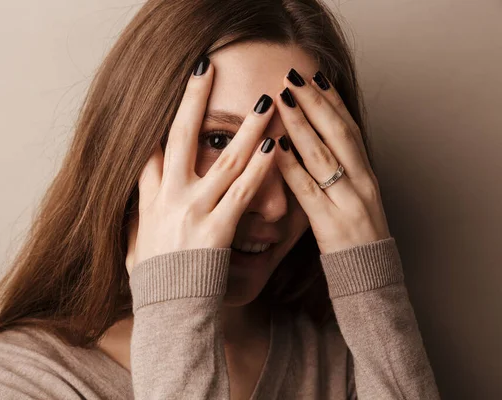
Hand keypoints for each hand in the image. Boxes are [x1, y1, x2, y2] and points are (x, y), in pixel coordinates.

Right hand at [124, 57, 277, 274]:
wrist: (168, 314)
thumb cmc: (154, 285)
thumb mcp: (134, 248)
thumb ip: (135, 222)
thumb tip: (131, 209)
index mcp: (149, 201)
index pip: (148, 149)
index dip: (157, 116)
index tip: (167, 91)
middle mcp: (169, 199)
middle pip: (180, 138)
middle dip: (192, 99)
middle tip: (204, 67)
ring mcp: (193, 212)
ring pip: (223, 160)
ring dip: (245, 128)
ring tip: (263, 101)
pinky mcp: (217, 230)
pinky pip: (242, 193)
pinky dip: (259, 169)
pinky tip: (273, 148)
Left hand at [274, 69, 390, 254]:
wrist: (371, 278)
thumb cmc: (357, 237)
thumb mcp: (357, 198)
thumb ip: (341, 172)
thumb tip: (316, 143)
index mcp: (367, 175)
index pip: (349, 129)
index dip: (332, 101)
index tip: (315, 76)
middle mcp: (362, 183)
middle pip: (338, 133)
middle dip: (315, 102)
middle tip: (292, 76)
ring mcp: (349, 202)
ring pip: (324, 156)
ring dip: (301, 125)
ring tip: (282, 100)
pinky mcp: (332, 224)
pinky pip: (308, 191)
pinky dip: (292, 167)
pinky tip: (276, 147)